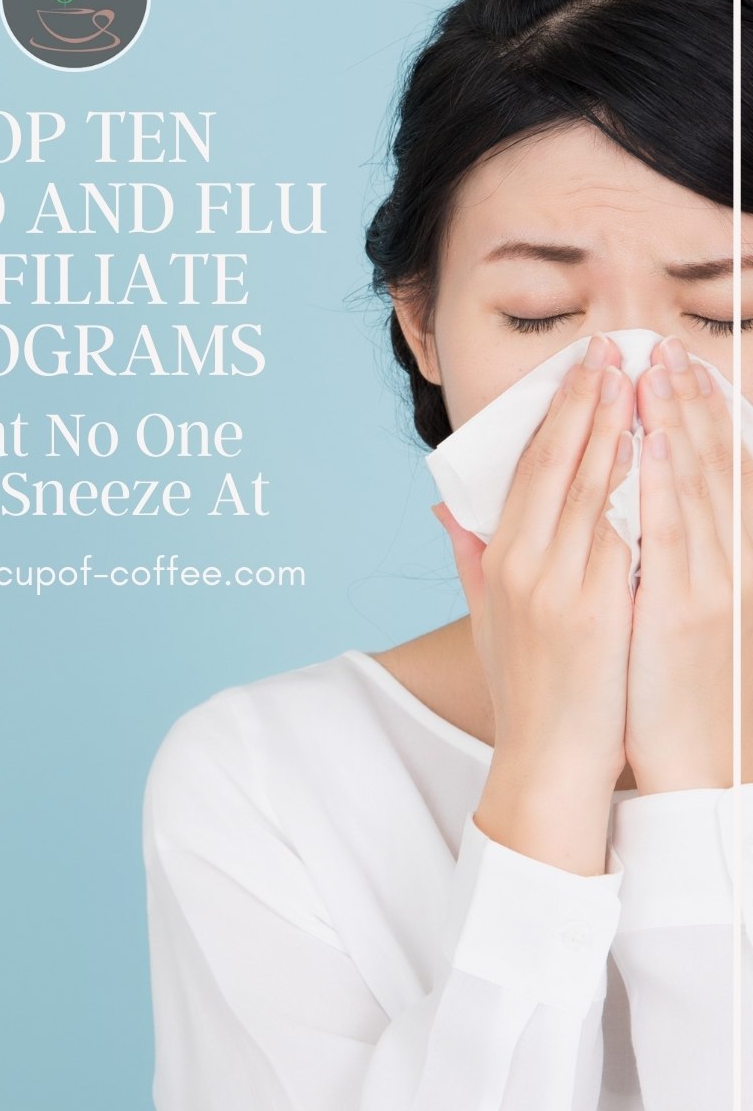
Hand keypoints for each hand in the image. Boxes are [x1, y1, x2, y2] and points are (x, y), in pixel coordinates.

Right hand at [433, 333, 637, 872]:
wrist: (549, 761)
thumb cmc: (524, 689)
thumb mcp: (484, 619)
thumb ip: (468, 558)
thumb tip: (447, 510)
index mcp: (499, 561)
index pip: (531, 467)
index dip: (559, 411)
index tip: (584, 366)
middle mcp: (524, 565)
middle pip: (561, 464)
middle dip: (592, 400)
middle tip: (616, 348)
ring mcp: (561, 586)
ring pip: (596, 489)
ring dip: (622, 427)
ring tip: (644, 379)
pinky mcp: (599, 611)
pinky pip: (626, 533)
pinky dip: (643, 487)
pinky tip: (663, 450)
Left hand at [625, 335, 752, 790]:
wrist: (694, 762)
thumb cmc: (672, 687)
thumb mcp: (676, 613)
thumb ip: (661, 559)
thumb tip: (639, 512)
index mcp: (720, 560)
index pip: (712, 472)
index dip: (697, 417)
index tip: (675, 368)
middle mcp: (725, 561)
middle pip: (709, 465)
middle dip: (688, 402)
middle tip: (666, 346)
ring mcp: (709, 581)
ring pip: (694, 483)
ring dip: (677, 420)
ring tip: (659, 367)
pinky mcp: (685, 607)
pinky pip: (672, 532)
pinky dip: (665, 480)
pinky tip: (654, 437)